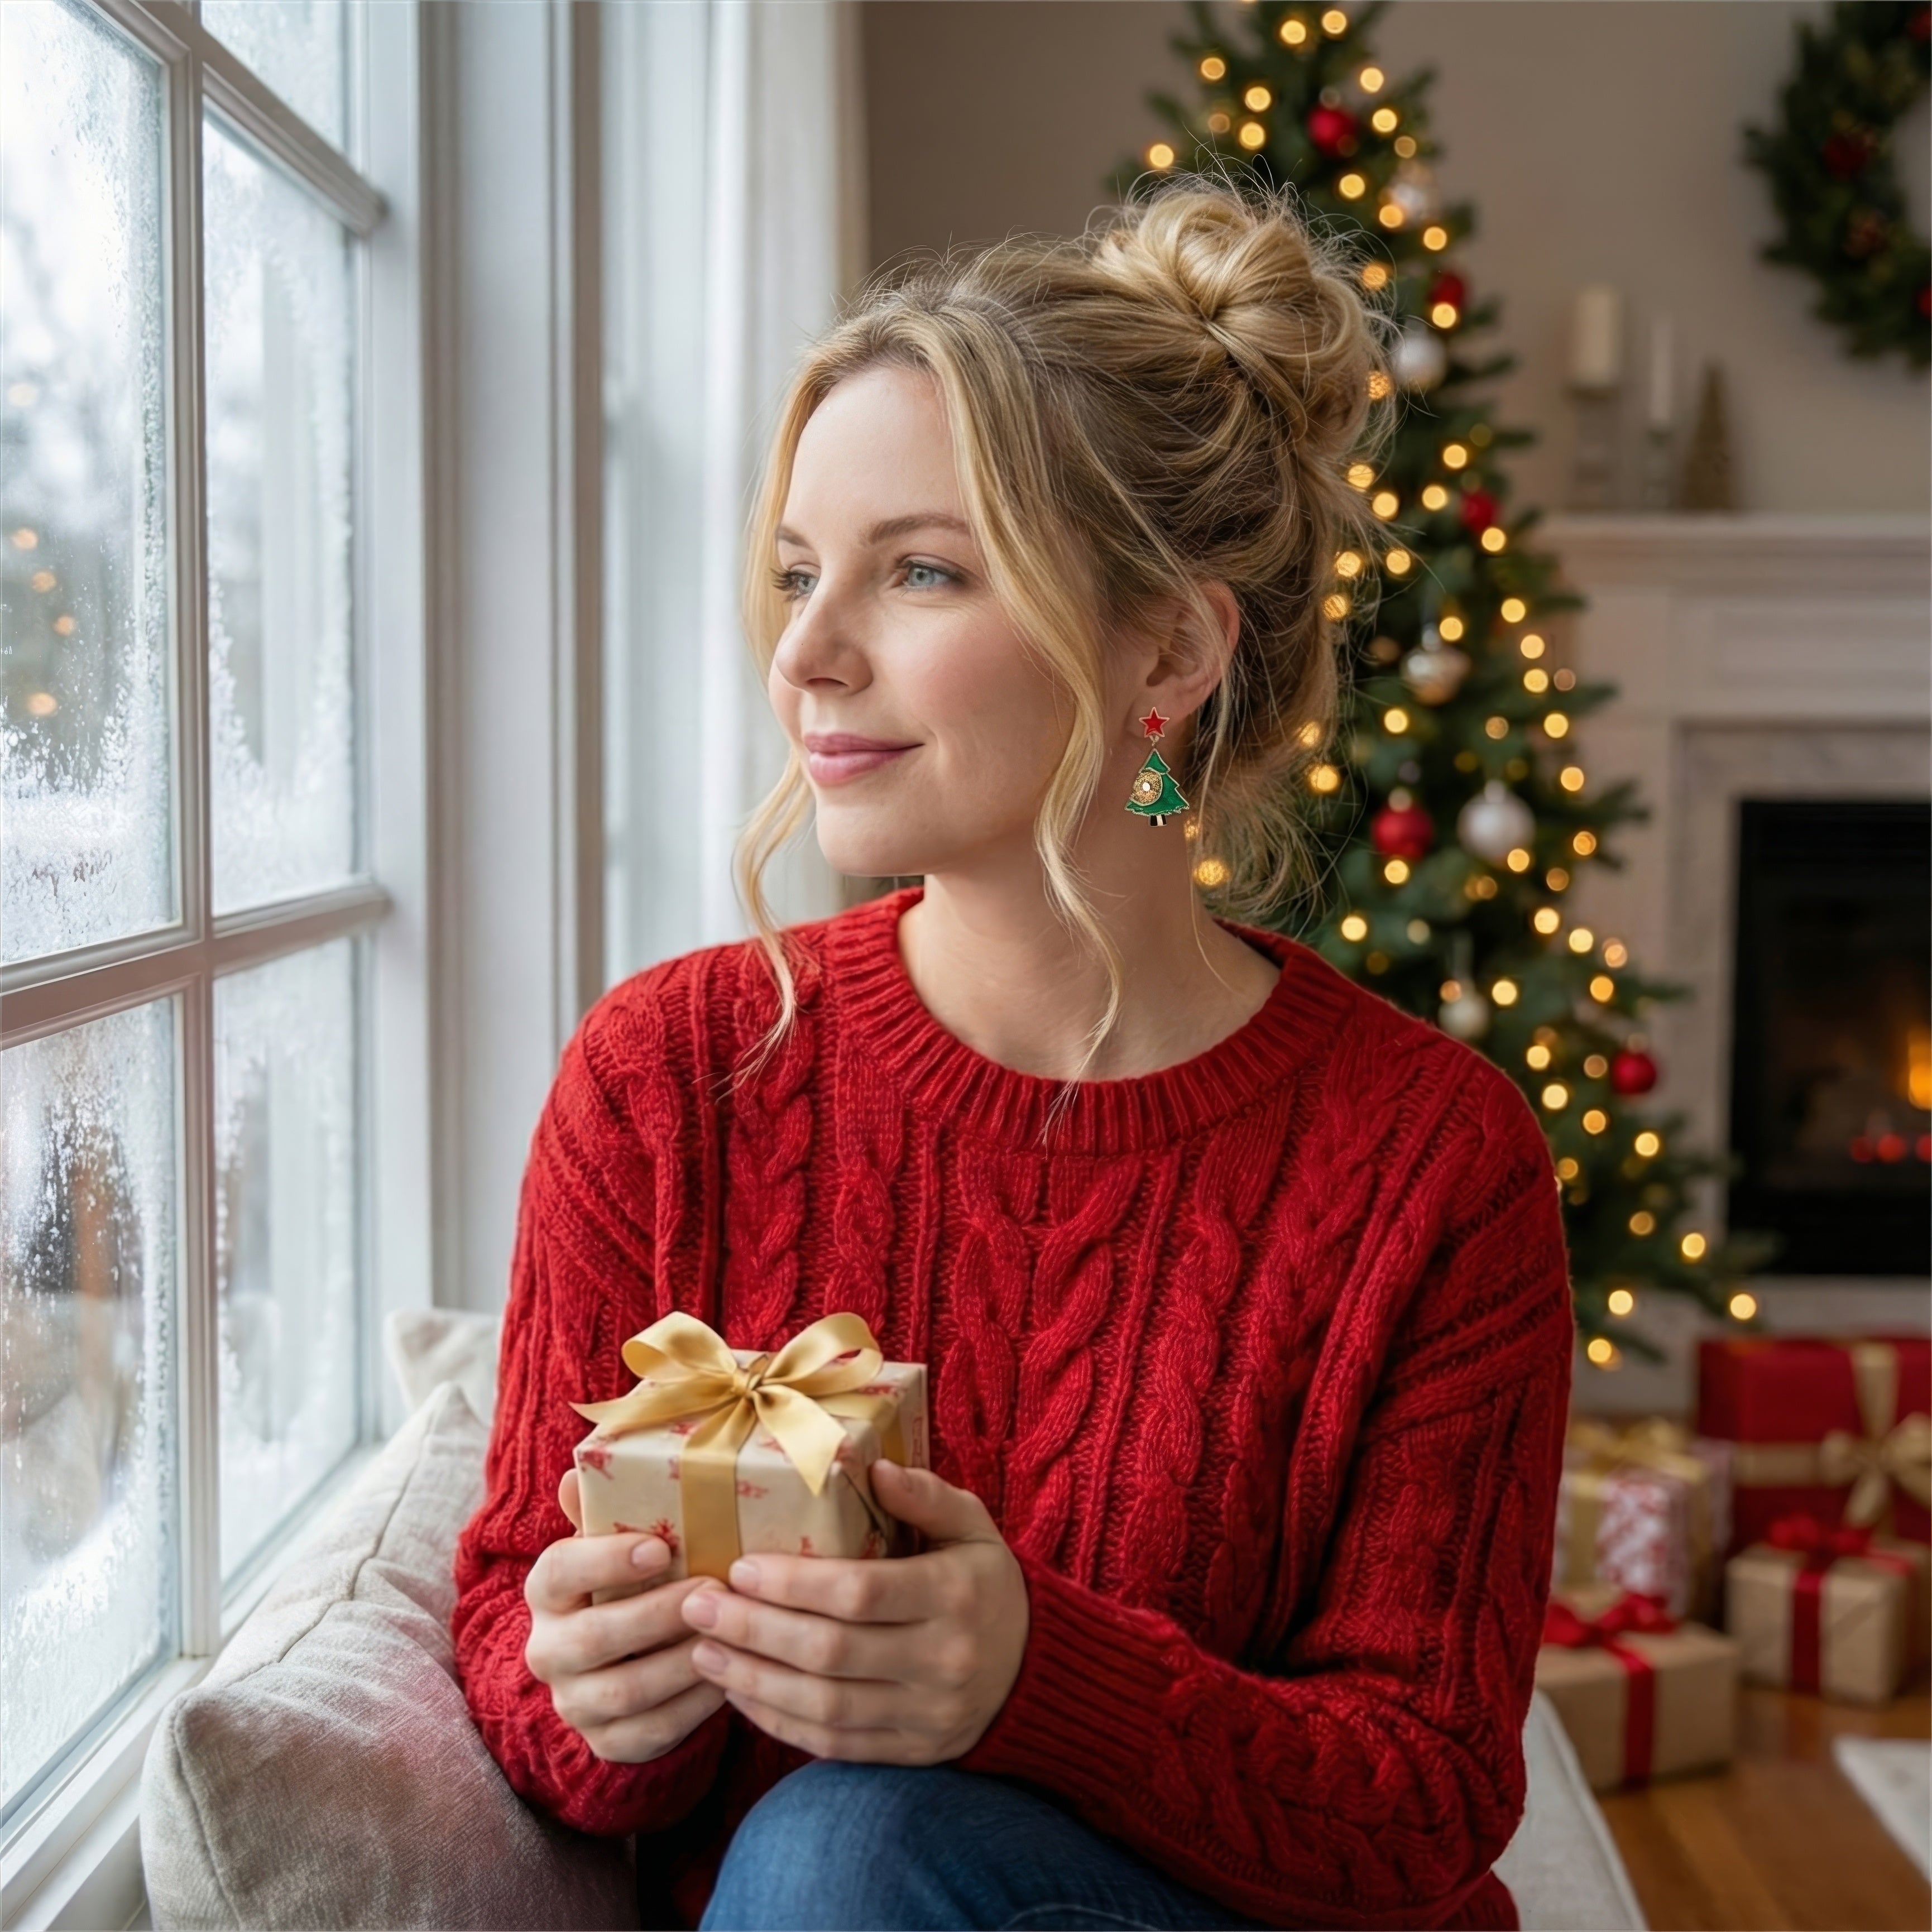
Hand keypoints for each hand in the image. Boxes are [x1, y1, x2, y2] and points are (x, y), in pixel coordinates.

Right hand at [522, 1467, 729, 1762]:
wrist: (626, 1660)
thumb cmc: (632, 1582)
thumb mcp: (619, 1542)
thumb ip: (602, 1509)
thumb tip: (576, 1472)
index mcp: (547, 1591)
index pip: (559, 1570)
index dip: (605, 1559)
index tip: (660, 1546)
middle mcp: (547, 1650)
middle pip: (593, 1636)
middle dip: (657, 1613)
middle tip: (712, 1586)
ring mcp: (575, 1702)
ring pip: (626, 1690)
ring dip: (683, 1660)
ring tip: (731, 1631)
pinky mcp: (607, 1742)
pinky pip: (652, 1731)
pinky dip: (694, 1706)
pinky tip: (730, 1677)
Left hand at [677, 1458, 1028, 1763]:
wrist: (1031, 1669)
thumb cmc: (984, 1582)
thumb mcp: (972, 1526)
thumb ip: (926, 1495)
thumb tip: (871, 1465)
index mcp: (954, 1595)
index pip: (861, 1593)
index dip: (794, 1584)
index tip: (740, 1567)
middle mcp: (942, 1660)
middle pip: (832, 1652)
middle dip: (755, 1630)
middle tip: (697, 1606)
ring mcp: (926, 1714)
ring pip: (825, 1706)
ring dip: (754, 1680)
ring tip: (702, 1650)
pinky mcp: (910, 1752)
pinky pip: (834, 1745)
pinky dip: (780, 1723)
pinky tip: (740, 1693)